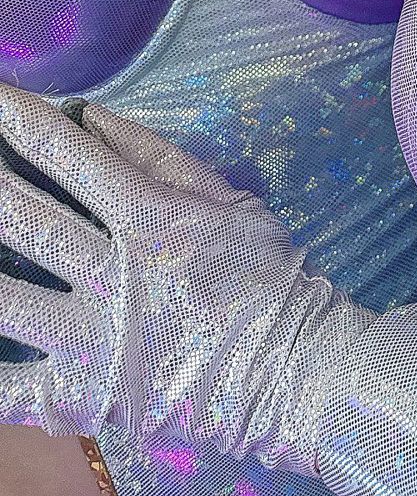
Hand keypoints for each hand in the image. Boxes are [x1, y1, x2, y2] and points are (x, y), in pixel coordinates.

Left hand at [0, 86, 347, 464]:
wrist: (291, 369)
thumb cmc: (265, 277)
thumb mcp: (228, 201)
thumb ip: (159, 158)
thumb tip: (94, 117)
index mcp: (151, 219)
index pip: (71, 160)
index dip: (22, 123)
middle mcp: (113, 275)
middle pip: (28, 222)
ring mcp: (94, 340)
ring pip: (6, 300)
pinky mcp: (85, 396)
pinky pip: (14, 388)